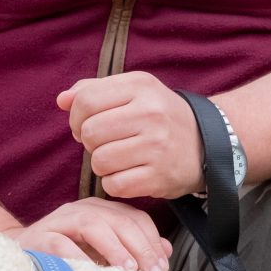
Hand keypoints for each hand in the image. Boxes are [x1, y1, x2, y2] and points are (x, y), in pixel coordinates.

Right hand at [15, 199, 170, 270]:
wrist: (21, 258)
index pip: (135, 218)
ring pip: (93, 225)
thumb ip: (134, 248)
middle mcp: (82, 210)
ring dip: (114, 248)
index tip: (162, 267)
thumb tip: (166, 250)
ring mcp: (60, 221)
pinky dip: (79, 257)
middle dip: (139, 247)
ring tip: (128, 270)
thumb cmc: (68, 258)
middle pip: (118, 220)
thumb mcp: (104, 253)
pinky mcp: (40, 237)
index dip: (152, 241)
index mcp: (101, 211)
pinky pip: (61, 244)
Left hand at [56, 72, 205, 199]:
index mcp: (140, 86)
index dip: (76, 117)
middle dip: (89, 142)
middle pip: (89, 132)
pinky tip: (130, 174)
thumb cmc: (160, 117)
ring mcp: (157, 146)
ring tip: (119, 158)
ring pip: (99, 161)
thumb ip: (94, 90)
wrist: (208, 146)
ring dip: (102, 164)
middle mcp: (150, 113)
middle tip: (105, 143)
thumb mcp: (134, 92)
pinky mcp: (159, 176)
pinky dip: (115, 183)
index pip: (85, 100)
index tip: (85, 125)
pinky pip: (114, 184)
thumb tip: (61, 100)